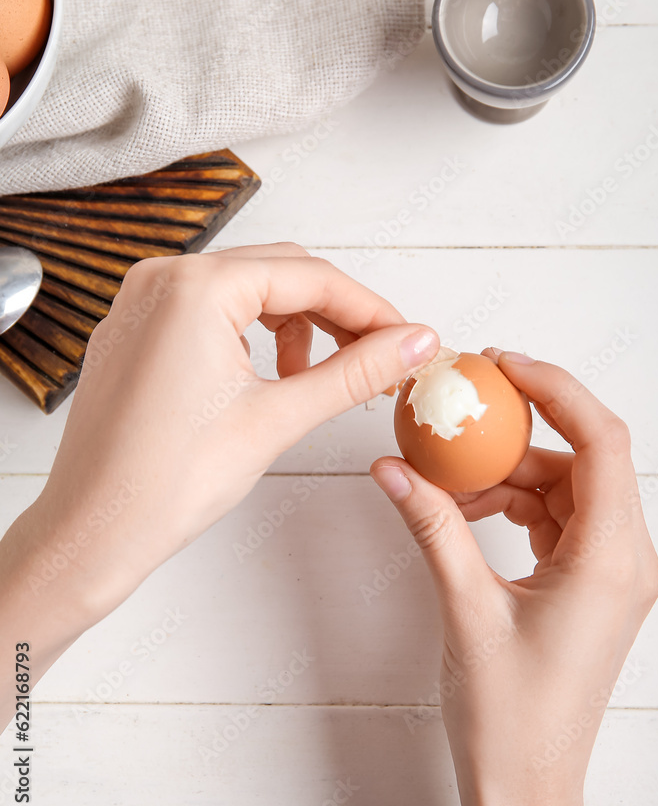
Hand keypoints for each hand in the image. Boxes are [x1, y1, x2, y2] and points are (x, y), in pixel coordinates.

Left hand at [0, 243, 437, 730]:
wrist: (94, 532)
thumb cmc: (165, 484)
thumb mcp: (278, 418)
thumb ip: (355, 373)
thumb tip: (415, 343)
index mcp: (195, 287)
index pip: (310, 276)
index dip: (370, 309)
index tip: (407, 339)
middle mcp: (161, 278)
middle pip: (279, 273)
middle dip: (335, 314)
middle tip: (377, 359)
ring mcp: (142, 301)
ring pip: (246, 290)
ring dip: (294, 324)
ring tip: (315, 379)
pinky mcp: (136, 328)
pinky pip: (209, 310)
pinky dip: (252, 334)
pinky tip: (271, 375)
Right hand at [371, 349, 657, 805]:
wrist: (524, 788)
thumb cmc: (509, 717)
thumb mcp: (465, 607)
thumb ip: (432, 526)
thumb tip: (393, 467)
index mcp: (613, 560)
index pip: (601, 441)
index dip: (555, 389)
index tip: (501, 366)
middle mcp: (623, 559)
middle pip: (578, 459)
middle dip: (516, 434)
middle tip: (460, 412)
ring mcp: (607, 572)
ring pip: (561, 488)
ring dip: (505, 475)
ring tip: (445, 480)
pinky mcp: (585, 583)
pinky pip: (552, 517)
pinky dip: (509, 504)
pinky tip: (462, 510)